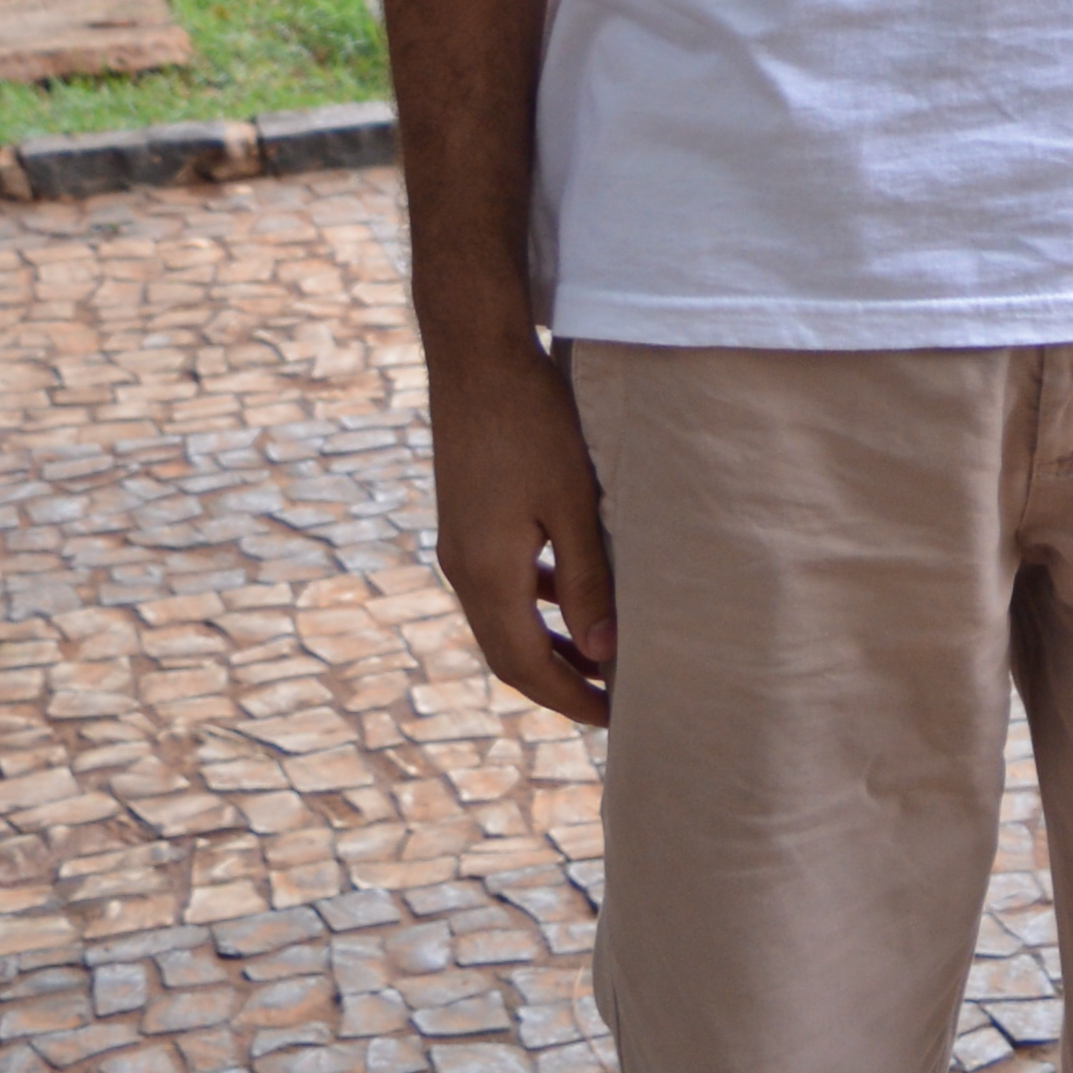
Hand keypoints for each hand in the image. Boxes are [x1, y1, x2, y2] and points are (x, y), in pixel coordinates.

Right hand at [429, 329, 618, 721]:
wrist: (475, 354)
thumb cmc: (532, 422)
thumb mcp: (572, 503)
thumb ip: (588, 580)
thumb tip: (603, 654)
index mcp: (487, 574)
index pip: (525, 665)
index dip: (570, 698)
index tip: (614, 718)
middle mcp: (462, 568)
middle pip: (507, 652)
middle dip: (558, 682)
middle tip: (609, 702)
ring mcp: (459, 543)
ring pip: (502, 618)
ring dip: (546, 644)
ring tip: (597, 658)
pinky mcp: (465, 518)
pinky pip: (498, 583)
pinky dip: (533, 602)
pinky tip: (568, 592)